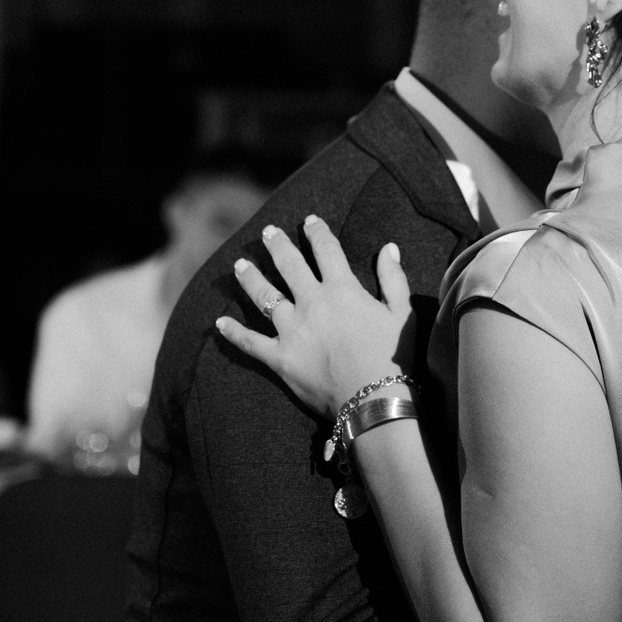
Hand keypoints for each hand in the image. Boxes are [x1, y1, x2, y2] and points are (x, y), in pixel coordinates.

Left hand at [215, 215, 414, 419]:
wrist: (375, 399)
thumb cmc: (393, 357)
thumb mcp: (402, 313)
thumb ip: (392, 278)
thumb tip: (388, 247)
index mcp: (342, 289)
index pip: (326, 250)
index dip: (317, 232)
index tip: (310, 221)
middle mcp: (311, 303)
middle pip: (289, 265)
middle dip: (277, 245)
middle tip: (268, 233)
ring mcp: (292, 330)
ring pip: (264, 296)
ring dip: (250, 278)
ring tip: (240, 265)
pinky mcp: (280, 358)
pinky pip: (251, 342)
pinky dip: (234, 333)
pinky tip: (219, 322)